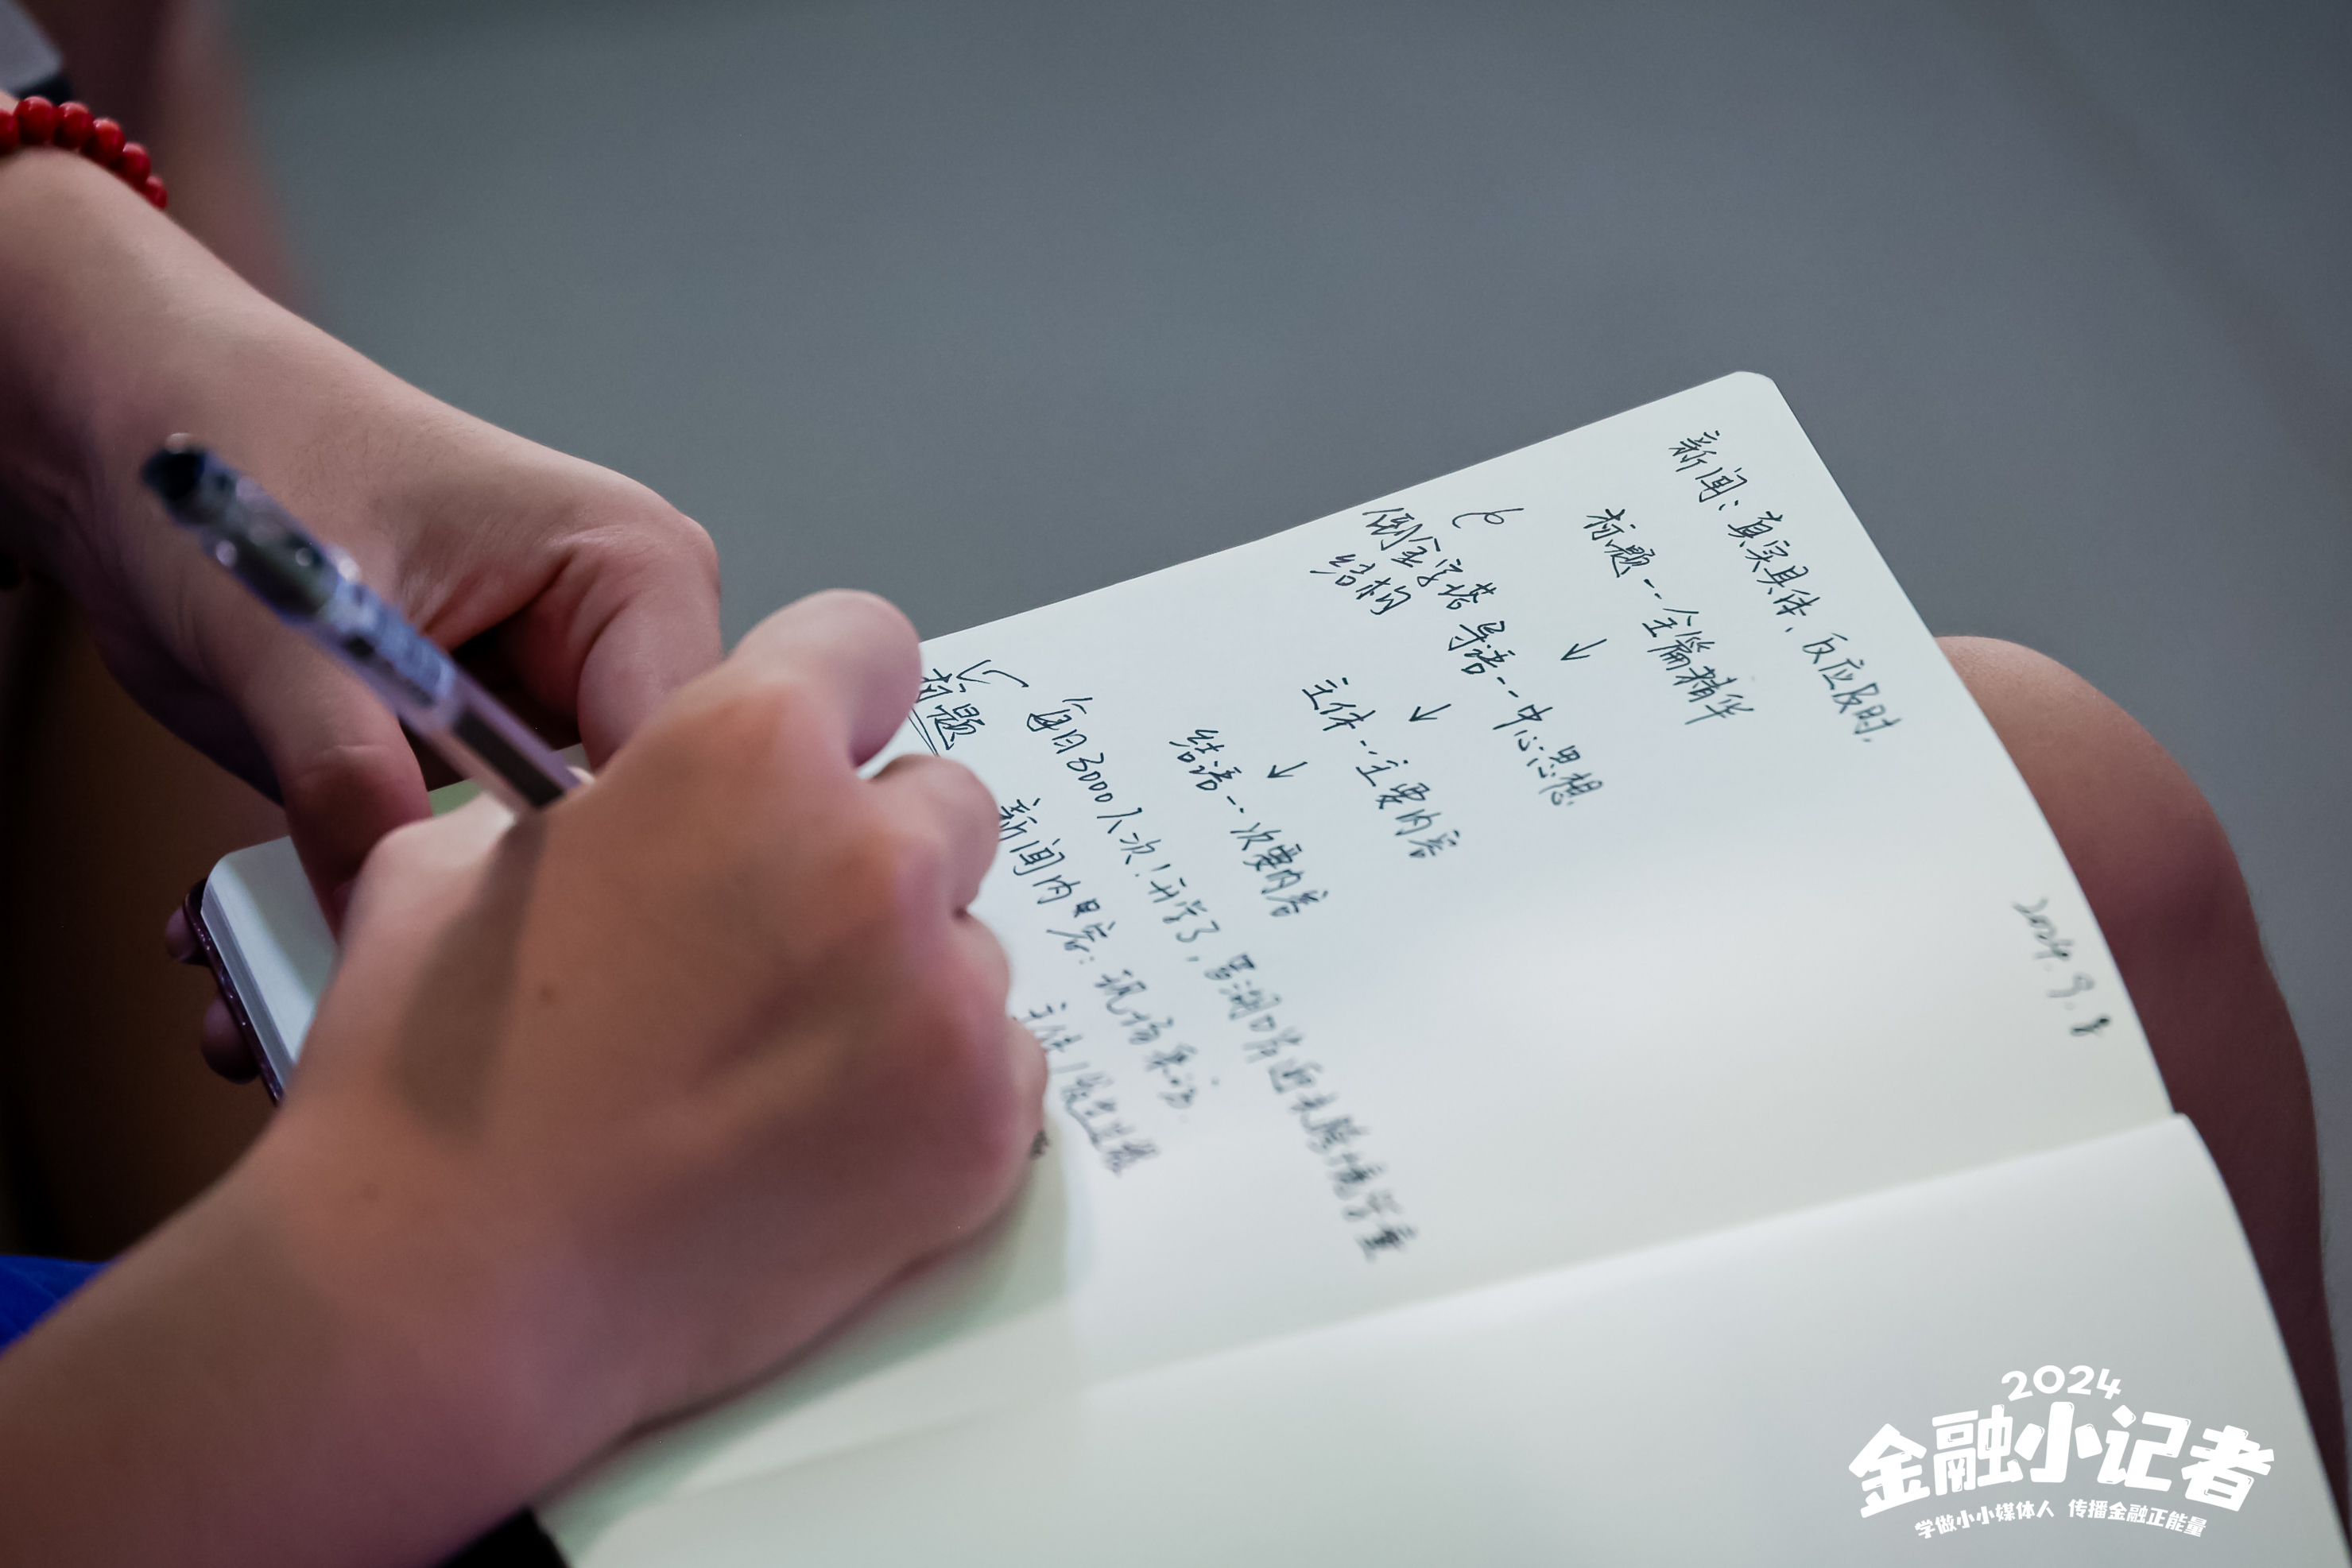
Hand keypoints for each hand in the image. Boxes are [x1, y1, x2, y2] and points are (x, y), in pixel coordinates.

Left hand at [0, 144, 721, 923]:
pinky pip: (481, 873)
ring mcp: (559, 711)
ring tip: (336, 983)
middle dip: (531, 922)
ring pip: (561, 874)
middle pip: (643, 833)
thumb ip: (342, 762)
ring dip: (454, 936)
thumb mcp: (279, 617)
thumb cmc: (234, 445)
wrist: (134, 428)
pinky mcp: (488, 765)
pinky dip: (400, 919)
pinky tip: (314, 941)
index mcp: (636, 572)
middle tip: (409, 986)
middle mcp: (623, 650)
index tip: (519, 947)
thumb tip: (383, 904)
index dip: (622, 864)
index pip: (695, 757)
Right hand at [0, 591, 1045, 1567]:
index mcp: (750, 749)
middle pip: (944, 804)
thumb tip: (650, 806)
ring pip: (972, 948)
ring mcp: (944, 1001)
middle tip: (778, 941)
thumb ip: (609, 801)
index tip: (812, 755)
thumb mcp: (465, 860)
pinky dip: (933, 1092)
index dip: (829, 699)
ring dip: (903, 984)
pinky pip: (1004, 1065)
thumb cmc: (432, 1076)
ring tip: (779, 1068)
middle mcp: (875, 856)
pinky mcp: (981, 1130)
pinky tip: (823, 1140)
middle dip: (874, 853)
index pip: (869, 644)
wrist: (447, 1292)